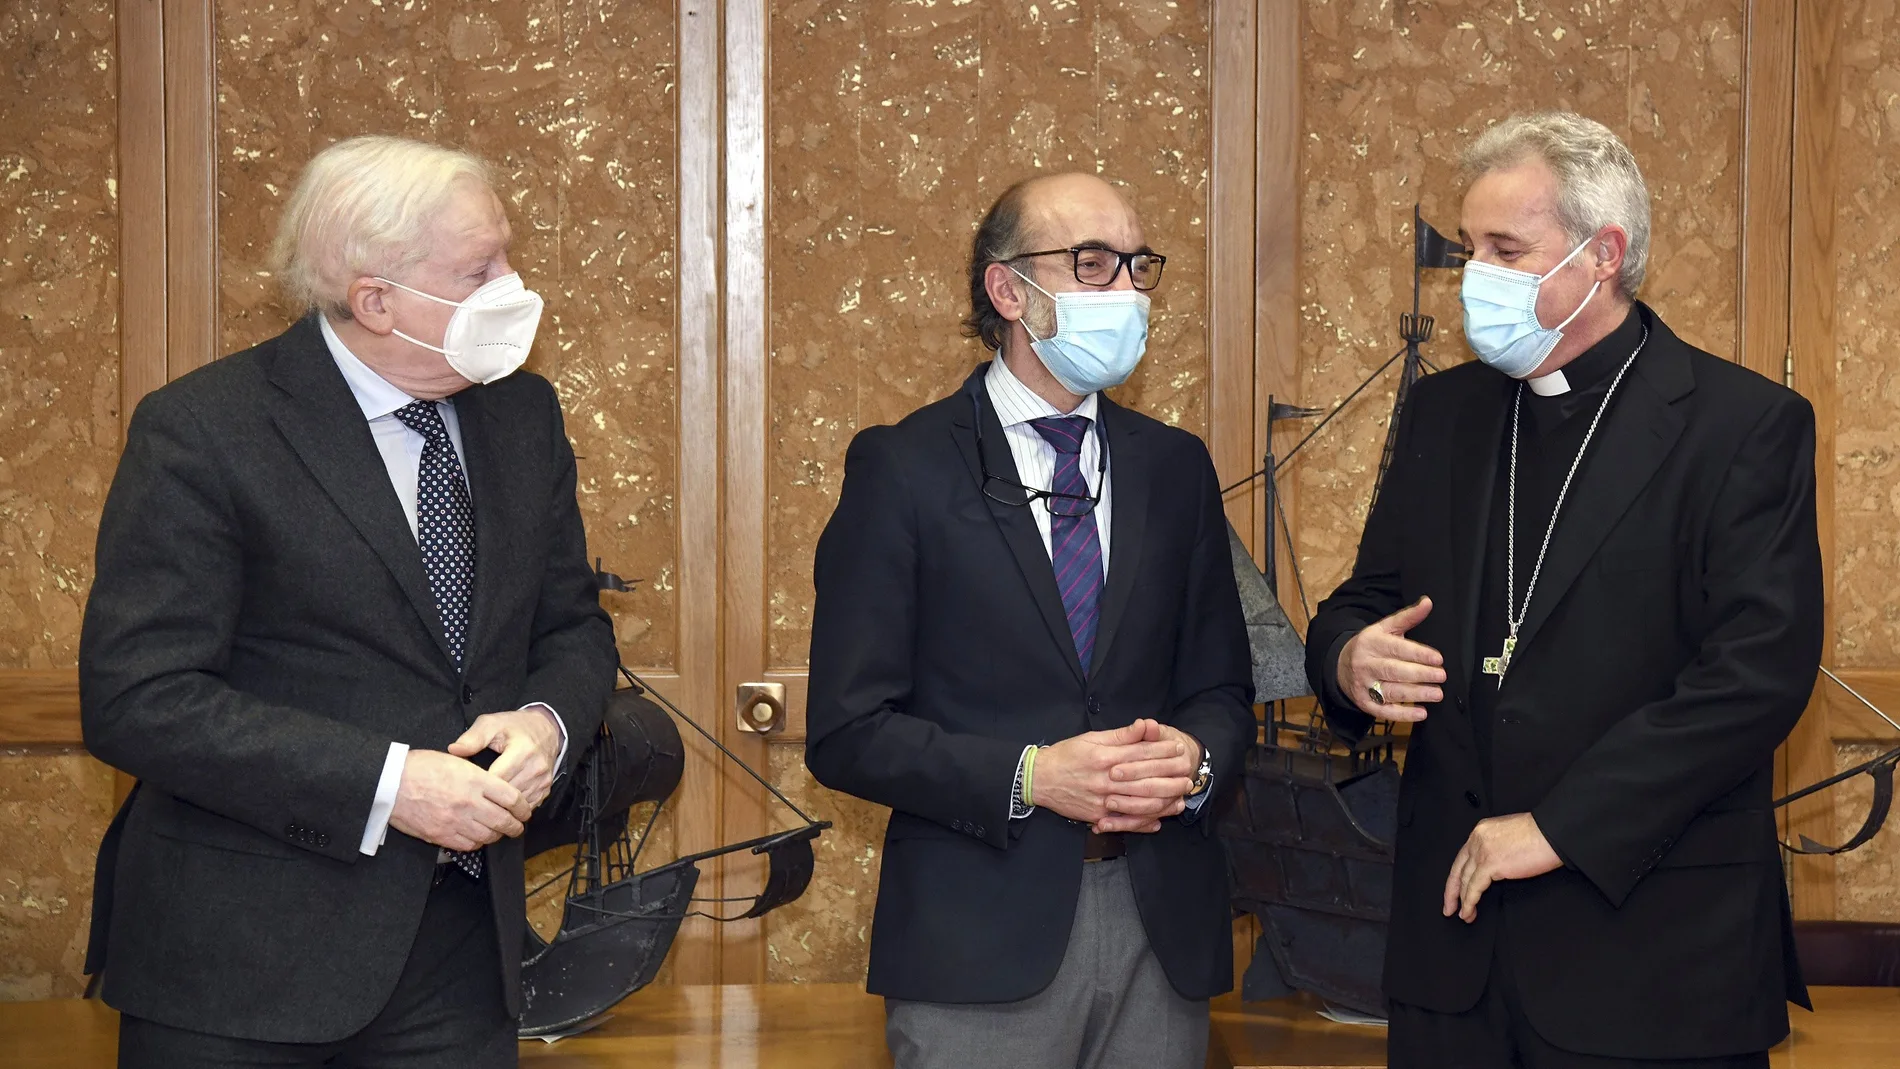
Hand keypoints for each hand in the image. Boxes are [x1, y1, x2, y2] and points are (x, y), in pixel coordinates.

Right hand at [388, 749, 530, 851]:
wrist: (390, 782)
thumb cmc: (420, 767)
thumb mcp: (456, 760)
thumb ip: (479, 776)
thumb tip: (496, 787)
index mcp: (476, 780)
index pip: (512, 798)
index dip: (523, 807)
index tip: (525, 811)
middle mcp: (469, 802)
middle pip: (504, 821)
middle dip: (516, 826)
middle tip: (518, 827)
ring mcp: (455, 821)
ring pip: (488, 836)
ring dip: (497, 835)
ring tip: (499, 832)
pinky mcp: (441, 835)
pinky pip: (469, 845)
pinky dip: (477, 843)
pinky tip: (478, 837)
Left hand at [449, 708, 562, 809]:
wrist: (546, 730)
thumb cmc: (514, 727)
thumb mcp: (491, 724)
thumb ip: (473, 737)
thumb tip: (454, 750)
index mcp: (523, 751)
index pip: (497, 779)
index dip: (479, 785)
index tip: (465, 787)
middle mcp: (536, 768)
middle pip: (506, 795)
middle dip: (488, 798)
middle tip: (470, 798)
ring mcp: (542, 781)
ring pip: (516, 805)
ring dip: (500, 806)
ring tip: (483, 804)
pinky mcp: (545, 789)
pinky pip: (526, 806)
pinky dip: (512, 808)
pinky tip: (500, 804)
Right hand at [1032, 720, 1193, 830]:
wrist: (1039, 779)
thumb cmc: (1066, 755)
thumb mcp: (1092, 738)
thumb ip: (1121, 735)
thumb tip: (1145, 725)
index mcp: (1105, 756)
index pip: (1141, 754)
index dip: (1162, 752)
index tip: (1178, 750)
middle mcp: (1105, 779)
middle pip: (1145, 779)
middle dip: (1170, 777)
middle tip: (1188, 774)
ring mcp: (1102, 800)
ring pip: (1139, 803)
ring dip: (1163, 802)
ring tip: (1180, 798)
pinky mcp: (1097, 816)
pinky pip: (1124, 822)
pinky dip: (1143, 823)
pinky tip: (1158, 821)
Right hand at [1337, 597, 1446, 721]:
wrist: (1340, 665)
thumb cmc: (1371, 646)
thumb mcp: (1385, 628)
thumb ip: (1407, 617)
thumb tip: (1428, 602)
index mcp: (1371, 642)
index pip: (1397, 648)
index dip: (1418, 654)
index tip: (1438, 659)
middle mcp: (1365, 664)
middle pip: (1394, 670)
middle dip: (1420, 674)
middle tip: (1441, 676)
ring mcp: (1364, 685)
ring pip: (1391, 691)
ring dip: (1416, 694)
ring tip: (1437, 694)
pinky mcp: (1365, 703)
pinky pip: (1384, 711)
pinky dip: (1403, 714)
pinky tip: (1421, 713)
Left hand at [1442, 812, 1562, 922]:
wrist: (1552, 831)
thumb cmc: (1541, 835)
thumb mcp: (1510, 836)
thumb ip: (1497, 848)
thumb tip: (1496, 866)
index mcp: (1482, 831)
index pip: (1464, 857)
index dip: (1458, 876)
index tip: (1456, 888)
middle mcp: (1477, 839)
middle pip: (1458, 869)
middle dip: (1452, 891)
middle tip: (1448, 907)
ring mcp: (1482, 851)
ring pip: (1465, 880)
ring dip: (1462, 901)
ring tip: (1463, 915)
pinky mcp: (1490, 864)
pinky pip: (1474, 888)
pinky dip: (1469, 903)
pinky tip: (1468, 913)